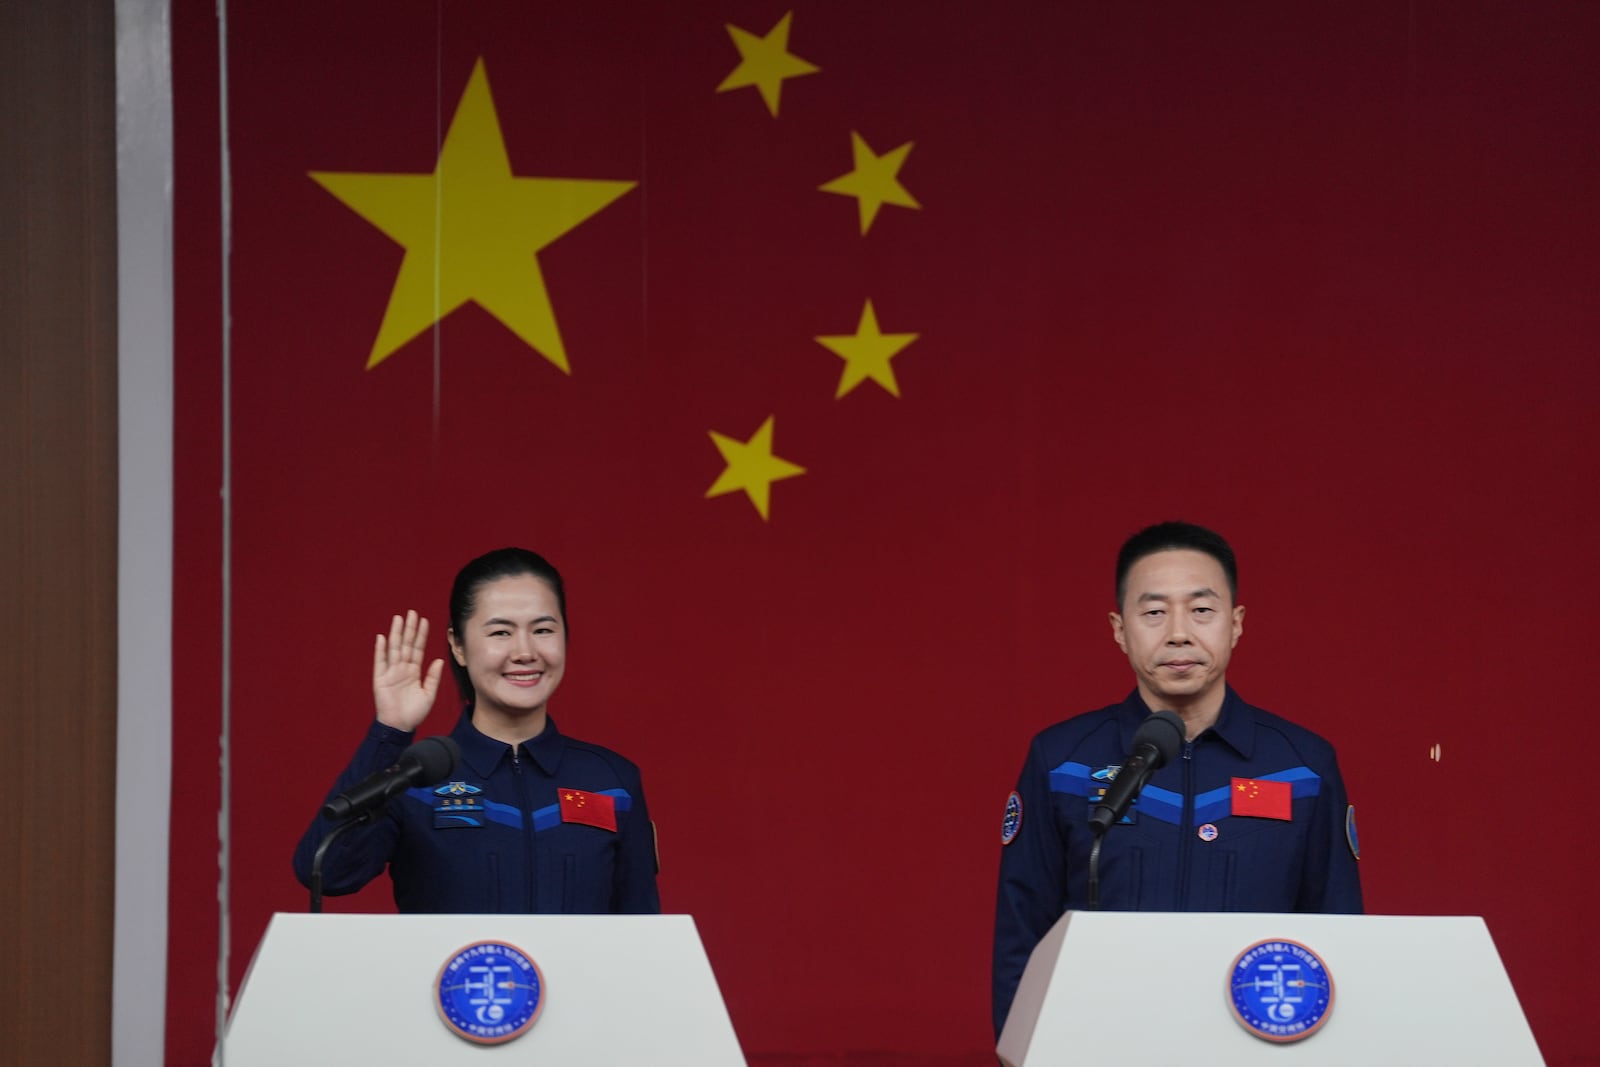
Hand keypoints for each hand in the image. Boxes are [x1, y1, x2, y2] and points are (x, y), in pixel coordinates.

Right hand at [373, 610, 443, 731]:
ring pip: (393, 649)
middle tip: (412, 612)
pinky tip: (382, 638)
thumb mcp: (429, 694)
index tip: (424, 621)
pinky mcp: (380, 679)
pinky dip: (380, 650)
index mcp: (414, 672)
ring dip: (395, 634)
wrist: (399, 727)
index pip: (418, 648)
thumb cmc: (414, 713)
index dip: (421, 635)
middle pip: (405, 644)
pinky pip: (380, 662)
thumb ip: (433, 677)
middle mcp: (402, 669)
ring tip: (398, 619)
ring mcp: (391, 673)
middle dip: (409, 629)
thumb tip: (439, 659)